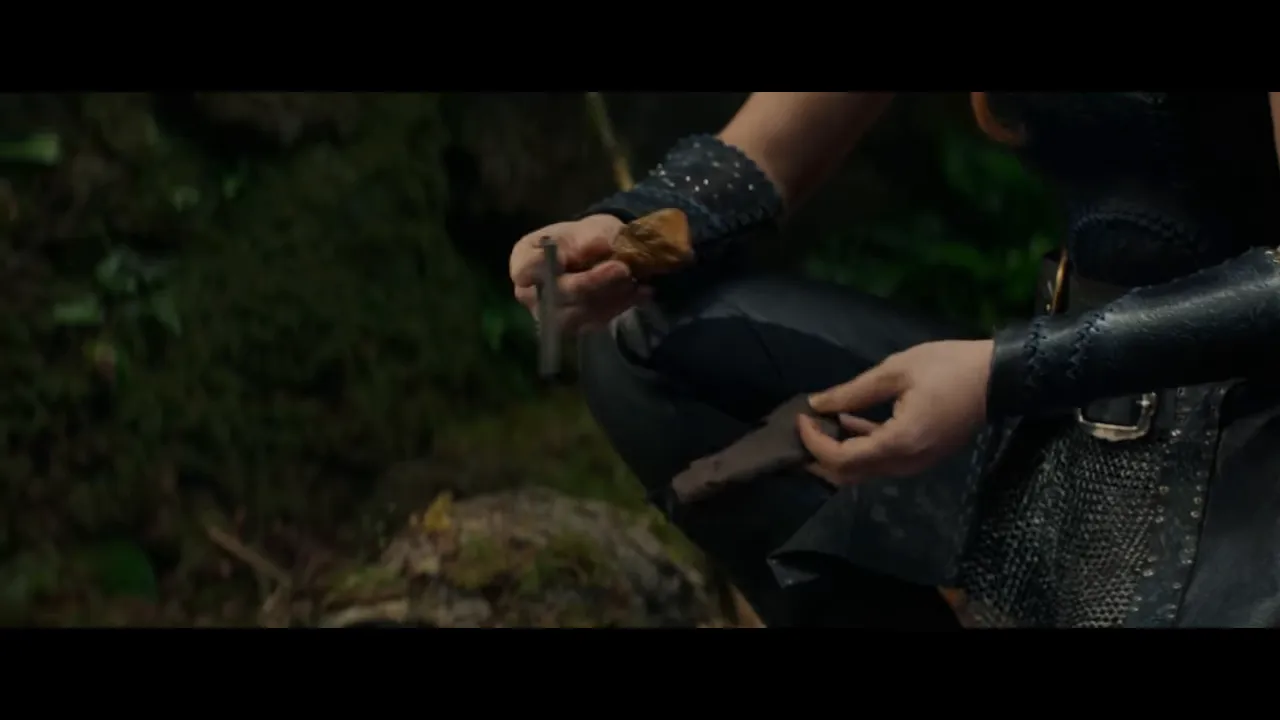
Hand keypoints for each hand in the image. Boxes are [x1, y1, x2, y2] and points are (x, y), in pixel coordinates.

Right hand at [509, 214, 651, 332]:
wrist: (603, 256)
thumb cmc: (587, 237)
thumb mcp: (591, 229)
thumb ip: (588, 239)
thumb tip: (592, 248)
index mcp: (524, 259)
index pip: (525, 270)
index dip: (545, 268)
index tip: (569, 259)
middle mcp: (529, 293)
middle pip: (555, 297)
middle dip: (592, 283)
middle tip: (623, 269)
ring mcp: (549, 314)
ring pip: (578, 314)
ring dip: (609, 297)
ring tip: (634, 279)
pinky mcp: (573, 327)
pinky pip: (595, 322)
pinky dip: (619, 306)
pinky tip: (638, 292)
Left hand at [796, 339, 993, 483]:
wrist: (999, 378)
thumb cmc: (948, 367)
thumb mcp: (896, 371)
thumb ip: (853, 392)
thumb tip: (817, 404)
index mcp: (899, 443)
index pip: (842, 458)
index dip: (814, 442)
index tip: (801, 418)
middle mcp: (906, 464)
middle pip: (850, 475)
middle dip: (820, 456)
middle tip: (801, 429)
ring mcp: (916, 465)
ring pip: (865, 472)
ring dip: (839, 452)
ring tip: (821, 423)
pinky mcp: (922, 458)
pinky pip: (883, 462)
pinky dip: (861, 448)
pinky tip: (849, 421)